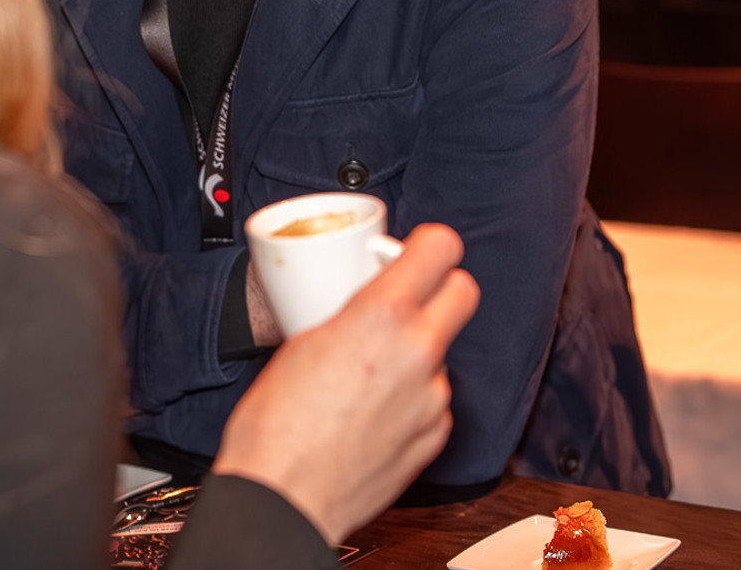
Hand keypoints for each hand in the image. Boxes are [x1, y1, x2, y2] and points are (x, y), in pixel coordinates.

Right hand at [212, 225, 478, 544]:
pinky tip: (373, 411)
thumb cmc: (276, 424)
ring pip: (441, 352)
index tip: (421, 247)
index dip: (432, 243)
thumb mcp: (303, 340)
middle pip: (464, 292)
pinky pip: (433, 399)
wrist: (284, 496)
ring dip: (417, 352)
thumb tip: (365, 304)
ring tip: (368, 374)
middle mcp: (417, 352)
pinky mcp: (434, 435)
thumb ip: (350, 314)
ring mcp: (432, 397)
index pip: (440, 250)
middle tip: (413, 294)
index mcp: (381, 316)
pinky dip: (411, 397)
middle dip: (443, 285)